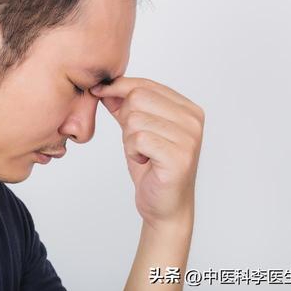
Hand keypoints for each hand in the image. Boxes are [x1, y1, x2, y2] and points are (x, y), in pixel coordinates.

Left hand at [90, 77, 204, 228]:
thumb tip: (103, 85)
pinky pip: (138, 139)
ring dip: (129, 139)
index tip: (98, 91)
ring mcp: (189, 138)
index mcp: (187, 109)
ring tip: (143, 153)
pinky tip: (144, 161)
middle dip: (125, 118)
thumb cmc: (152, 167)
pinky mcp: (179, 156)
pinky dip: (132, 151)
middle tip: (136, 140)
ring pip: (135, 119)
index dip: (118, 87)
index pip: (145, 84)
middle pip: (138, 97)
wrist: (164, 205)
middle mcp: (193, 120)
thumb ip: (124, 106)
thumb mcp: (136, 129)